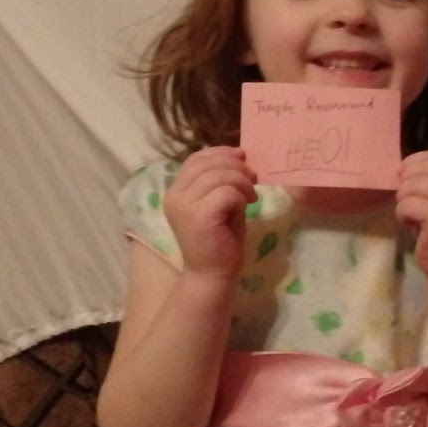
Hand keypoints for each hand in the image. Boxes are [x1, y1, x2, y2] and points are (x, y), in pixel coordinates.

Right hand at [163, 147, 257, 279]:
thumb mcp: (220, 202)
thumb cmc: (219, 240)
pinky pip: (226, 192)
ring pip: (219, 175)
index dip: (220, 152)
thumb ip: (222, 180)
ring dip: (242, 182)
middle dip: (235, 165)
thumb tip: (239, 154)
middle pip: (206, 163)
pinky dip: (241, 196)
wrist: (213, 274)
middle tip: (253, 178)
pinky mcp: (199, 216)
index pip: (195, 158)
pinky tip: (247, 206)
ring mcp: (184, 205)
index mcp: (176, 190)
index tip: (242, 156)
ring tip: (251, 196)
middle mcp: (174, 195)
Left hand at [396, 150, 427, 278]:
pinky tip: (410, 225)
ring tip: (410, 215)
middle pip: (422, 169)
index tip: (404, 176)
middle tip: (407, 201)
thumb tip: (401, 166)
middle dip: (406, 183)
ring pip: (412, 186)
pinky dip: (402, 215)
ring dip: (403, 201)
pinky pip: (408, 204)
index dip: (415, 162)